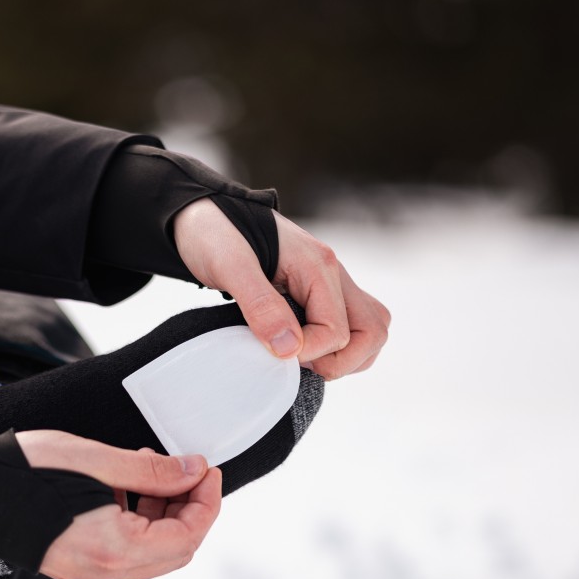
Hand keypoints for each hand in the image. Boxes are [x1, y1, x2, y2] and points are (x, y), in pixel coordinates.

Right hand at [16, 430, 222, 578]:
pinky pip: (129, 551)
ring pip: (154, 551)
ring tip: (150, 469)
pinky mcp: (79, 568)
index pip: (188, 535)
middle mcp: (107, 574)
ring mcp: (92, 577)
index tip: (207, 468)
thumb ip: (153, 471)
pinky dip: (141, 521)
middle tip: (188, 469)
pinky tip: (127, 485)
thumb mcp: (97, 460)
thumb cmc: (27, 471)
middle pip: (177, 549)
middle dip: (190, 507)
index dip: (206, 501)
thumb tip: (194, 471)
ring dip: (165, 512)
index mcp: (116, 550)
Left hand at [172, 198, 390, 379]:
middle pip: (372, 331)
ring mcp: (331, 283)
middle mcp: (334, 273)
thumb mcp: (229, 266)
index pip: (337, 332)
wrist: (206, 214)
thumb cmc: (215, 234)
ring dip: (345, 357)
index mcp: (319, 266)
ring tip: (304, 361)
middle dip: (340, 362)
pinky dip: (338, 347)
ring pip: (369, 330)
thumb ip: (260, 305)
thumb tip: (289, 348)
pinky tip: (305, 350)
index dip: (309, 353)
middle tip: (299, 365)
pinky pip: (351, 326)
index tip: (273, 351)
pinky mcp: (321, 292)